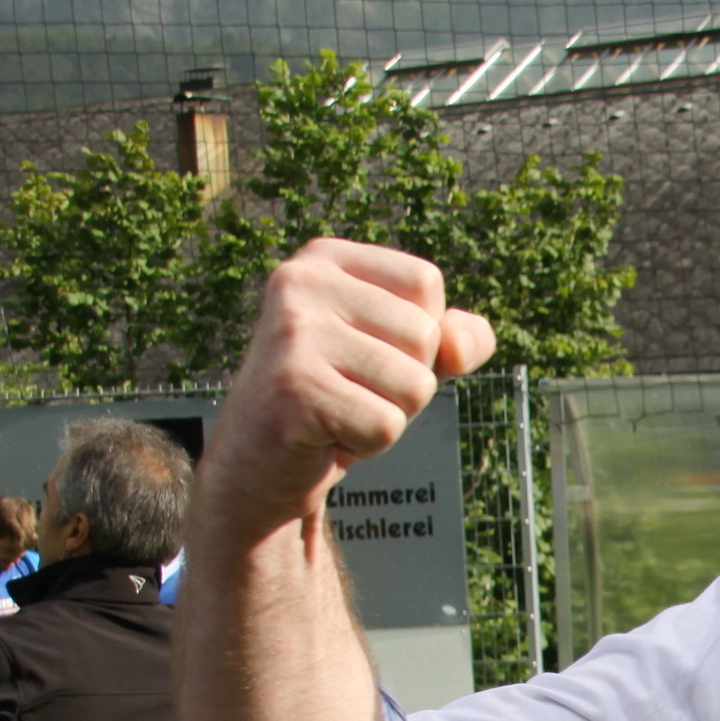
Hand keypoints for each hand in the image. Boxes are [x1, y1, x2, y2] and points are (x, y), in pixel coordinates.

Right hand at [206, 239, 494, 536]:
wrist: (258, 461)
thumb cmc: (344, 395)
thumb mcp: (408, 354)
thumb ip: (458, 337)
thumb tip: (461, 345)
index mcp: (324, 258)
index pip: (426, 282)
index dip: (420, 334)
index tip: (367, 352)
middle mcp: (300, 282)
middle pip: (425, 335)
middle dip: (406, 381)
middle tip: (350, 391)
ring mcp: (292, 334)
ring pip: (415, 384)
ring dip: (390, 414)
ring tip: (339, 411)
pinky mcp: (294, 390)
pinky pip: (387, 425)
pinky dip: (369, 444)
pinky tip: (326, 434)